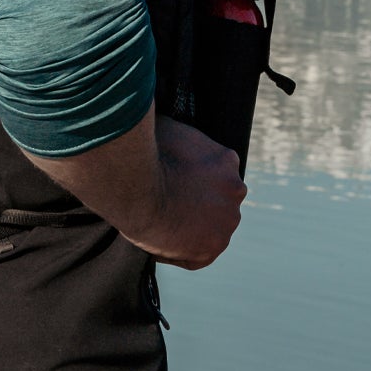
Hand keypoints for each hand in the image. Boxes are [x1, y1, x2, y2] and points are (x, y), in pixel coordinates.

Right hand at [22, 113, 245, 270]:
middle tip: (165, 201)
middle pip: (217, 200)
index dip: (193, 177)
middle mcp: (235, 191)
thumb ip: (176, 131)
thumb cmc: (143, 152)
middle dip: (196, 201)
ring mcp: (225, 222)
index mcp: (226, 161)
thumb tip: (162, 116)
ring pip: (210, 227)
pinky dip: (181, 251)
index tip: (173, 180)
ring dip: (191, 226)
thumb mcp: (165, 127)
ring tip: (160, 222)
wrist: (135, 186)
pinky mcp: (210, 249)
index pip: (216, 173)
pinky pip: (198, 255)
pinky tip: (160, 241)